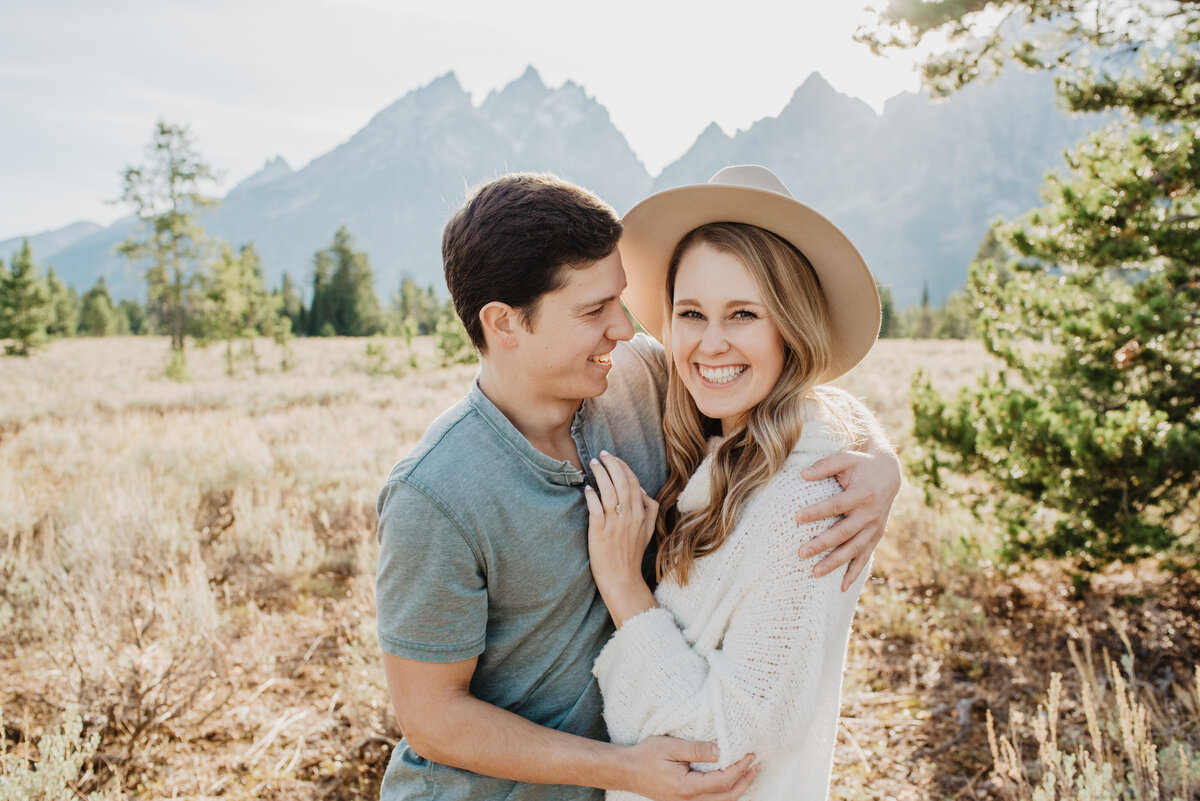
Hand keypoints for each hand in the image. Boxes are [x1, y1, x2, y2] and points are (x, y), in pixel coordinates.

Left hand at [585, 451, 658, 625]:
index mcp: (641, 514)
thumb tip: (642, 489)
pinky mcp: (600, 532)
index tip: (613, 458)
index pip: (633, 482)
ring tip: (592, 464)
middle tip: (601, 454)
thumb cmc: (631, 554)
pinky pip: (596, 509)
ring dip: (600, 475)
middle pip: (622, 482)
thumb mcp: (648, 531)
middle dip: (611, 464)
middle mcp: (629, 516)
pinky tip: (587, 488)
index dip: (623, 467)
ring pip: (609, 492)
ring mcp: (615, 524)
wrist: (621, 578)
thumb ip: (650, 509)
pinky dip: (592, 496)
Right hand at [622, 736, 756, 800]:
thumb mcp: (670, 746)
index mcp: (687, 787)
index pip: (723, 782)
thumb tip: (720, 750)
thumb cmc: (645, 756)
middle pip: (727, 797)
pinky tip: (730, 780)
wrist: (626, 771)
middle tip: (756, 764)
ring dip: (738, 788)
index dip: (740, 769)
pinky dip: (726, 792)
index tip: (751, 755)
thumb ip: (696, 749)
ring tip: (748, 772)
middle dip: (745, 781)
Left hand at [794, 449, 900, 590]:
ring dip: (835, 562)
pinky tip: (841, 586)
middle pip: (844, 533)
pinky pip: (864, 557)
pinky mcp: (875, 537)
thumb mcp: (846, 458)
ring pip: (853, 550)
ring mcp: (874, 528)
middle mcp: (870, 514)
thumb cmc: (861, 465)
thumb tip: (803, 474)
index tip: (796, 517)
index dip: (817, 512)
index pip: (836, 505)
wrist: (889, 474)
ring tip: (815, 572)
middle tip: (801, 553)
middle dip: (822, 544)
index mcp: (862, 494)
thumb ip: (825, 465)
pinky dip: (854, 573)